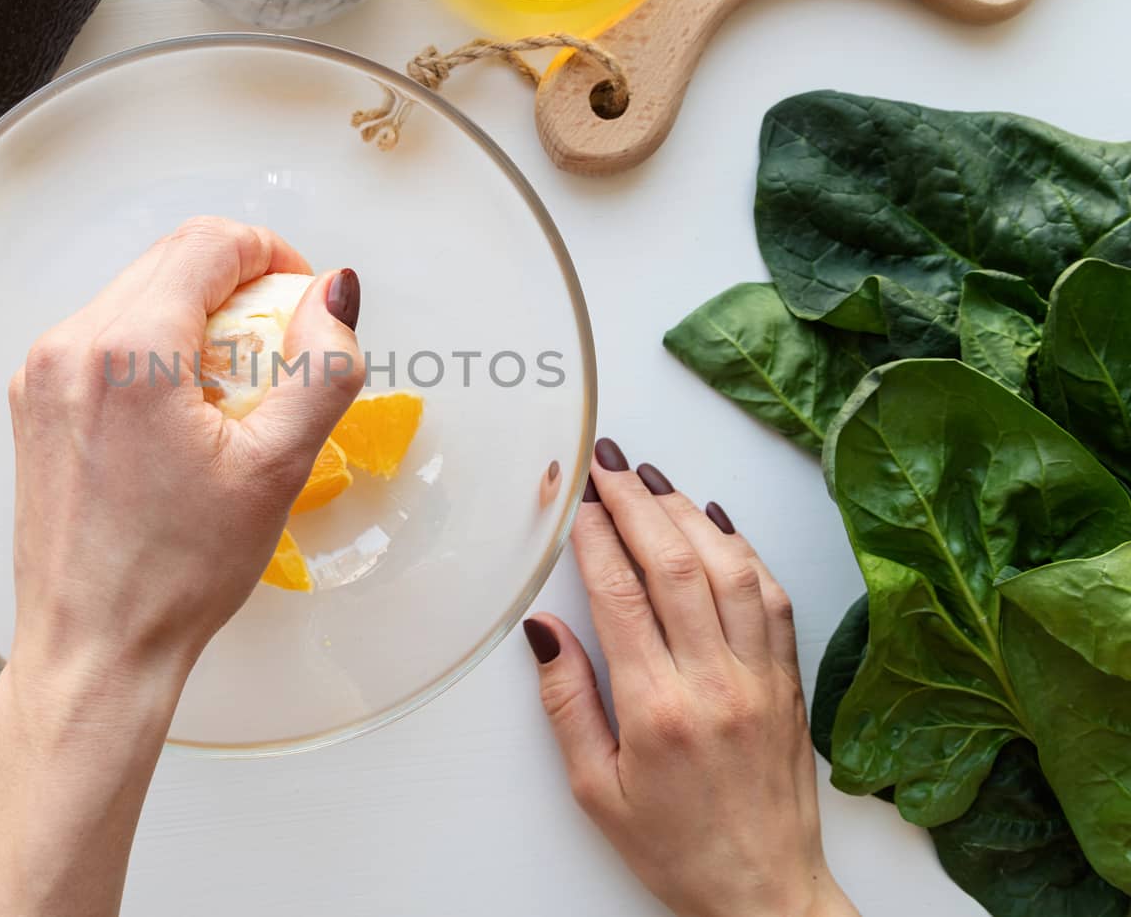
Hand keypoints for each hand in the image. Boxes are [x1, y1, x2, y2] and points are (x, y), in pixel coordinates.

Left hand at [6, 216, 364, 683]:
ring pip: (135, 293)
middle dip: (237, 285)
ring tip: (232, 392)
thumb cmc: (177, 572)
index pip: (208, 241)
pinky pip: (103, 335)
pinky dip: (153, 347)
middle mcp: (70, 346)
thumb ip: (319, 369)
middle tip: (278, 349)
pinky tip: (183, 413)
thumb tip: (335, 294)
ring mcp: (43, 372)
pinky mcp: (34, 400)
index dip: (271, 254)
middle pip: (170, 260)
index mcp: (128, 351)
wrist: (94, 647)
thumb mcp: (276, 470)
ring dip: (195, 316)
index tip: (300, 300)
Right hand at [524, 438, 857, 916]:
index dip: (596, 535)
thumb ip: (568, 703)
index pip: (623, 596)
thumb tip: (546, 630)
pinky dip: (742, 549)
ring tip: (652, 478)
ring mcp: (761, 677)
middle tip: (608, 461)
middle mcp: (718, 683)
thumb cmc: (677, 849)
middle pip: (676, 565)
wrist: (765, 893)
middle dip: (637, 501)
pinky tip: (715, 522)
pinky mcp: (789, 679)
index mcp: (660, 711)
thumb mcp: (596, 791)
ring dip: (688, 513)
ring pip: (730, 568)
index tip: (577, 498)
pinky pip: (771, 595)